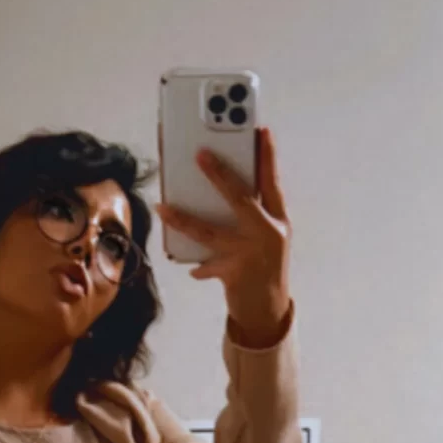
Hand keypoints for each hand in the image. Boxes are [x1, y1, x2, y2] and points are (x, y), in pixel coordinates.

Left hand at [154, 124, 291, 342]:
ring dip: (183, 219)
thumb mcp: (268, 238)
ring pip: (209, 231)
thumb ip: (252, 215)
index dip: (267, 157)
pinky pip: (205, 264)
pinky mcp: (233, 273)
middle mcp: (267, 234)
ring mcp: (249, 254)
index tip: (261, 130)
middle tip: (200, 154)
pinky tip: (189, 266)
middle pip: (240, 198)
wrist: (269, 312)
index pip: (272, 182)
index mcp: (278, 220)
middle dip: (219, 175)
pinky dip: (196, 264)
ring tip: (164, 207)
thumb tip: (219, 189)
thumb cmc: (265, 267)